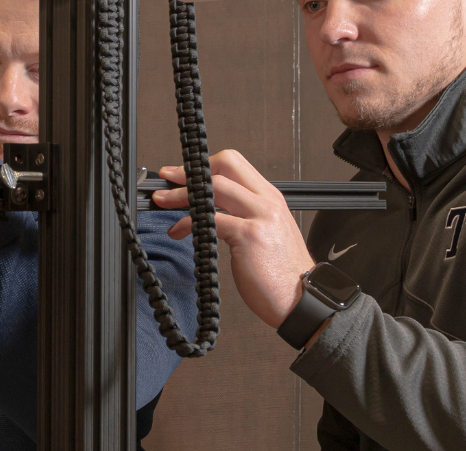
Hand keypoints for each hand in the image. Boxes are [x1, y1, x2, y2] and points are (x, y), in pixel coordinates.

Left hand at [153, 149, 313, 328]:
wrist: (302, 300)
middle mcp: (267, 202)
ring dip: (181, 194)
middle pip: (226, 165)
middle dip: (190, 171)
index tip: (183, 174)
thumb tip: (210, 211)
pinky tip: (179, 232)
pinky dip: (187, 222)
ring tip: (163, 203)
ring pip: (214, 187)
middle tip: (169, 179)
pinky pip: (210, 219)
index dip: (205, 166)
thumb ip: (245, 217)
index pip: (235, 164)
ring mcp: (260, 217)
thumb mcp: (266, 235)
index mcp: (270, 198)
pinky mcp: (250, 235)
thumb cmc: (282, 275)